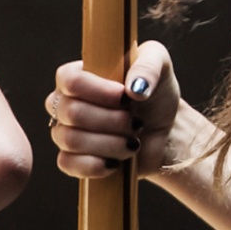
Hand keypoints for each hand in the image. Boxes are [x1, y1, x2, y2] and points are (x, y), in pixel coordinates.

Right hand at [48, 40, 179, 178]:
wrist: (165, 131)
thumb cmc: (156, 93)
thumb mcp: (160, 64)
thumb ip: (149, 64)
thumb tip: (134, 87)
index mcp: (78, 74)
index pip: (70, 80)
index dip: (97, 91)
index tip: (126, 98)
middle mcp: (65, 102)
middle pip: (72, 112)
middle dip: (112, 120)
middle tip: (137, 122)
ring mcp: (65, 132)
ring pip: (71, 139)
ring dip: (110, 143)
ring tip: (134, 142)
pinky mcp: (71, 160)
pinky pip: (67, 163)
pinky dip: (95, 165)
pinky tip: (116, 162)